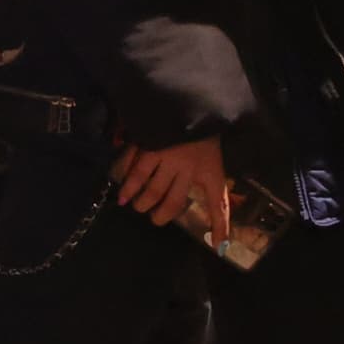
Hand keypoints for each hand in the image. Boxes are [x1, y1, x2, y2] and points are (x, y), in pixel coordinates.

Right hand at [109, 137, 231, 248]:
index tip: (217, 247)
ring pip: (148, 186)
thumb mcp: (215, 154)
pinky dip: (125, 180)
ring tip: (134, 206)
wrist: (186, 97)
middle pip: (169, 199)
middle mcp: (185, 166)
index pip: (217, 201)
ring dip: (139, 200)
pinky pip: (132, 167)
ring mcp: (163, 155)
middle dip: (159, 214)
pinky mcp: (145, 143)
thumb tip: (221, 216)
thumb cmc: (203, 127)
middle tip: (152, 218)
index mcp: (207, 167)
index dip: (220, 224)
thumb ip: (216, 181)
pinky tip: (121, 189)